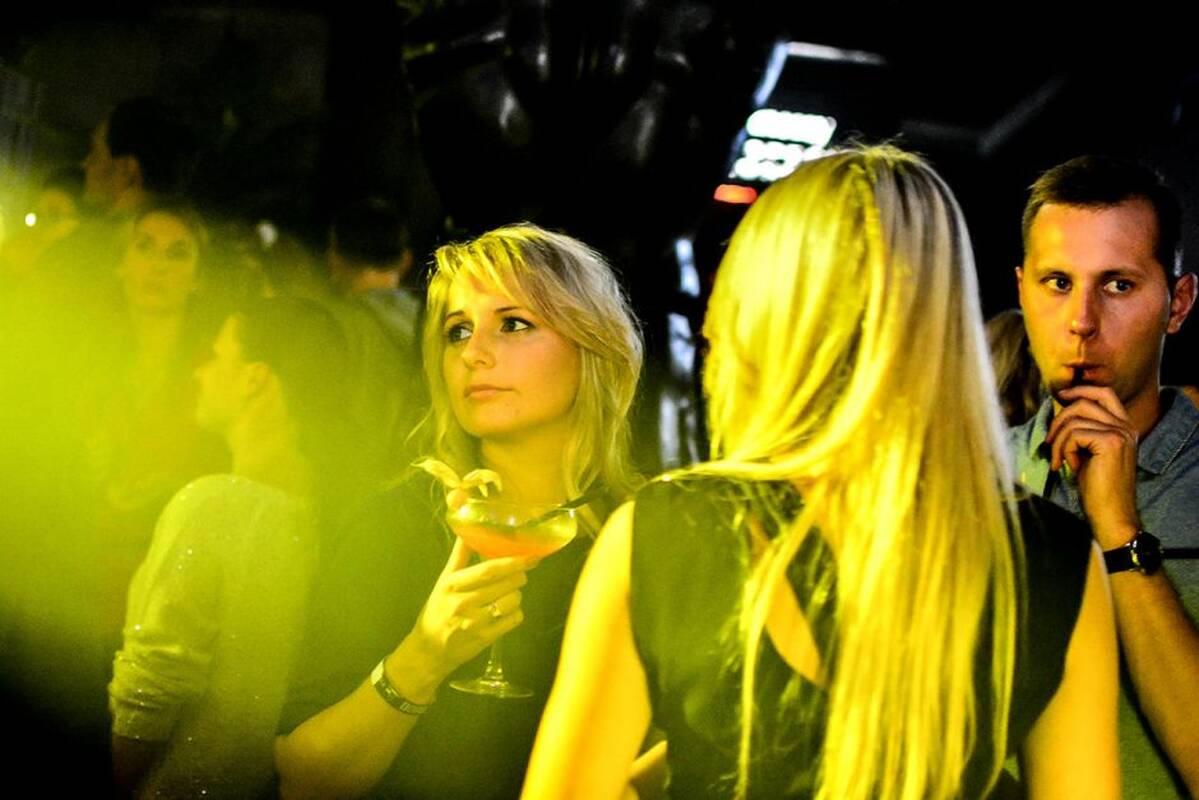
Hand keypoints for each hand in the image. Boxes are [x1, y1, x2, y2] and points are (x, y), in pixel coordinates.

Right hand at [400, 538, 532, 691]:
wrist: (428, 650)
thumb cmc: (438, 610)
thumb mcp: (443, 582)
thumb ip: (459, 556)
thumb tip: (468, 530)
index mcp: (452, 584)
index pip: (488, 570)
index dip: (511, 562)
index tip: (529, 556)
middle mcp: (463, 603)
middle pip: (504, 585)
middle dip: (519, 576)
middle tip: (520, 574)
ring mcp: (475, 623)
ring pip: (512, 602)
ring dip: (517, 595)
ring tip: (510, 594)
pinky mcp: (485, 639)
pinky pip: (513, 620)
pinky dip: (516, 613)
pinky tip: (507, 611)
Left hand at [1046, 385, 1140, 545]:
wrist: (1112, 514)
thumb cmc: (1097, 487)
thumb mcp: (1090, 452)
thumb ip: (1084, 430)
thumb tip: (1062, 408)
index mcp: (1124, 427)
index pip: (1104, 393)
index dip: (1080, 390)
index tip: (1060, 397)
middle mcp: (1126, 427)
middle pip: (1084, 402)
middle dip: (1059, 419)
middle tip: (1049, 442)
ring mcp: (1120, 433)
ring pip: (1074, 420)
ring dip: (1058, 441)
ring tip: (1060, 462)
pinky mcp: (1110, 442)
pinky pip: (1073, 434)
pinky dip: (1064, 450)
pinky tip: (1070, 467)